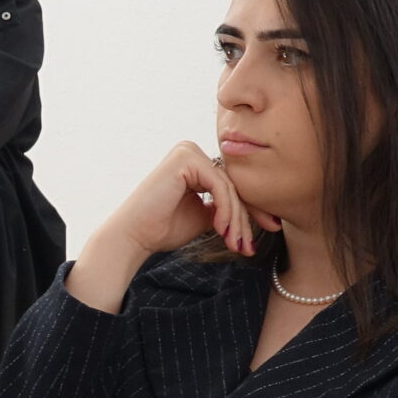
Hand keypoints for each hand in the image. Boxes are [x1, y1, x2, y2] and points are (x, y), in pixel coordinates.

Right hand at [68, 142, 277, 313]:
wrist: (133, 236)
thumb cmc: (161, 228)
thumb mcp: (203, 216)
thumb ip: (223, 207)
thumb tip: (252, 212)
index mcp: (194, 162)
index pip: (230, 184)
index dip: (249, 211)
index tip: (263, 234)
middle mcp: (190, 151)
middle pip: (232, 184)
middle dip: (246, 218)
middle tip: (250, 246)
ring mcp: (188, 152)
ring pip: (228, 187)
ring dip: (236, 220)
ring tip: (235, 244)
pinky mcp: (186, 158)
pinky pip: (219, 185)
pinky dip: (225, 209)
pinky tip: (222, 230)